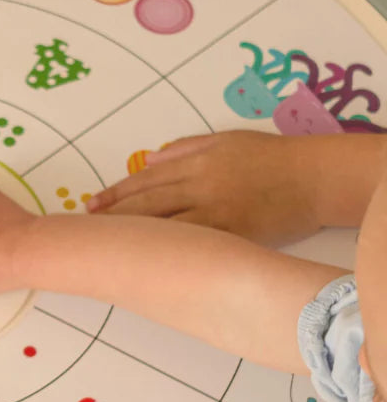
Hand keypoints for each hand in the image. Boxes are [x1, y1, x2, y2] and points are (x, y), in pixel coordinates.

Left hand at [86, 131, 319, 245]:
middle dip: (113, 217)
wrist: (315, 178)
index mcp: (197, 161)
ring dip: (132, 236)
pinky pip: (193, 242)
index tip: (91, 206)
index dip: (115, 194)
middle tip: (86, 230)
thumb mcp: (227, 140)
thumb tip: (149, 158)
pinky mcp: (232, 234)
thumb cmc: (271, 158)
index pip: (145, 179)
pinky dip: (167, 251)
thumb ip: (186, 149)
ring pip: (164, 225)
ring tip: (106, 247)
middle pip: (147, 204)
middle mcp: (200, 185)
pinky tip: (146, 260)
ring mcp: (216, 211)